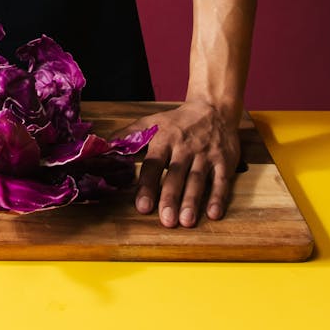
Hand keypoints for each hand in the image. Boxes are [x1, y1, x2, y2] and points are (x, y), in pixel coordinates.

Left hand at [124, 100, 241, 227]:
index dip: (148, 185)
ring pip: (198, 179)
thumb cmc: (177, 121)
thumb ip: (129, 135)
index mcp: (165, 138)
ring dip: (192, 201)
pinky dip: (218, 197)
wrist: (212, 107)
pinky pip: (222, 180)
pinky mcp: (224, 160)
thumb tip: (105, 146)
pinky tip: (214, 214)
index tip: (142, 206)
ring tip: (186, 221)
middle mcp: (185, 147)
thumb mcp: (151, 122)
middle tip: (166, 220)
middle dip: (171, 197)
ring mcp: (206, 154)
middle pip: (176, 174)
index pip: (154, 163)